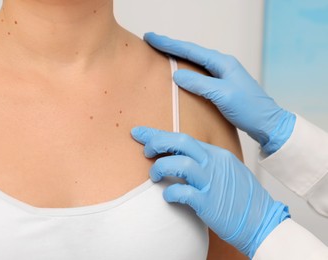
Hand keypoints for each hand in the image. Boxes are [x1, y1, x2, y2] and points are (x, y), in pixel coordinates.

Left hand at [131, 126, 289, 257]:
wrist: (262, 221)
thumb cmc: (242, 198)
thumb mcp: (227, 171)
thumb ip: (207, 162)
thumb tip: (182, 157)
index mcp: (217, 155)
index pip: (184, 138)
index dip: (159, 135)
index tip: (140, 132)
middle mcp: (214, 163)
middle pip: (181, 142)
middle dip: (157, 142)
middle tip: (145, 150)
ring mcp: (212, 182)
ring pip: (180, 163)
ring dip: (160, 167)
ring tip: (154, 175)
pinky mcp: (209, 202)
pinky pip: (183, 192)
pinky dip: (170, 193)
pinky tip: (167, 196)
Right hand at [144, 32, 295, 154]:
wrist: (268, 124)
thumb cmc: (250, 109)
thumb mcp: (223, 95)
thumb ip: (200, 83)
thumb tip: (177, 74)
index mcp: (223, 63)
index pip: (191, 51)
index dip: (169, 44)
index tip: (151, 38)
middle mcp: (223, 66)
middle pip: (192, 52)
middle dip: (171, 46)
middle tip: (152, 41)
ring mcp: (223, 76)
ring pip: (195, 62)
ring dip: (178, 56)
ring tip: (162, 52)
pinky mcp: (222, 87)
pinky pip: (199, 74)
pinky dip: (187, 69)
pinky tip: (180, 73)